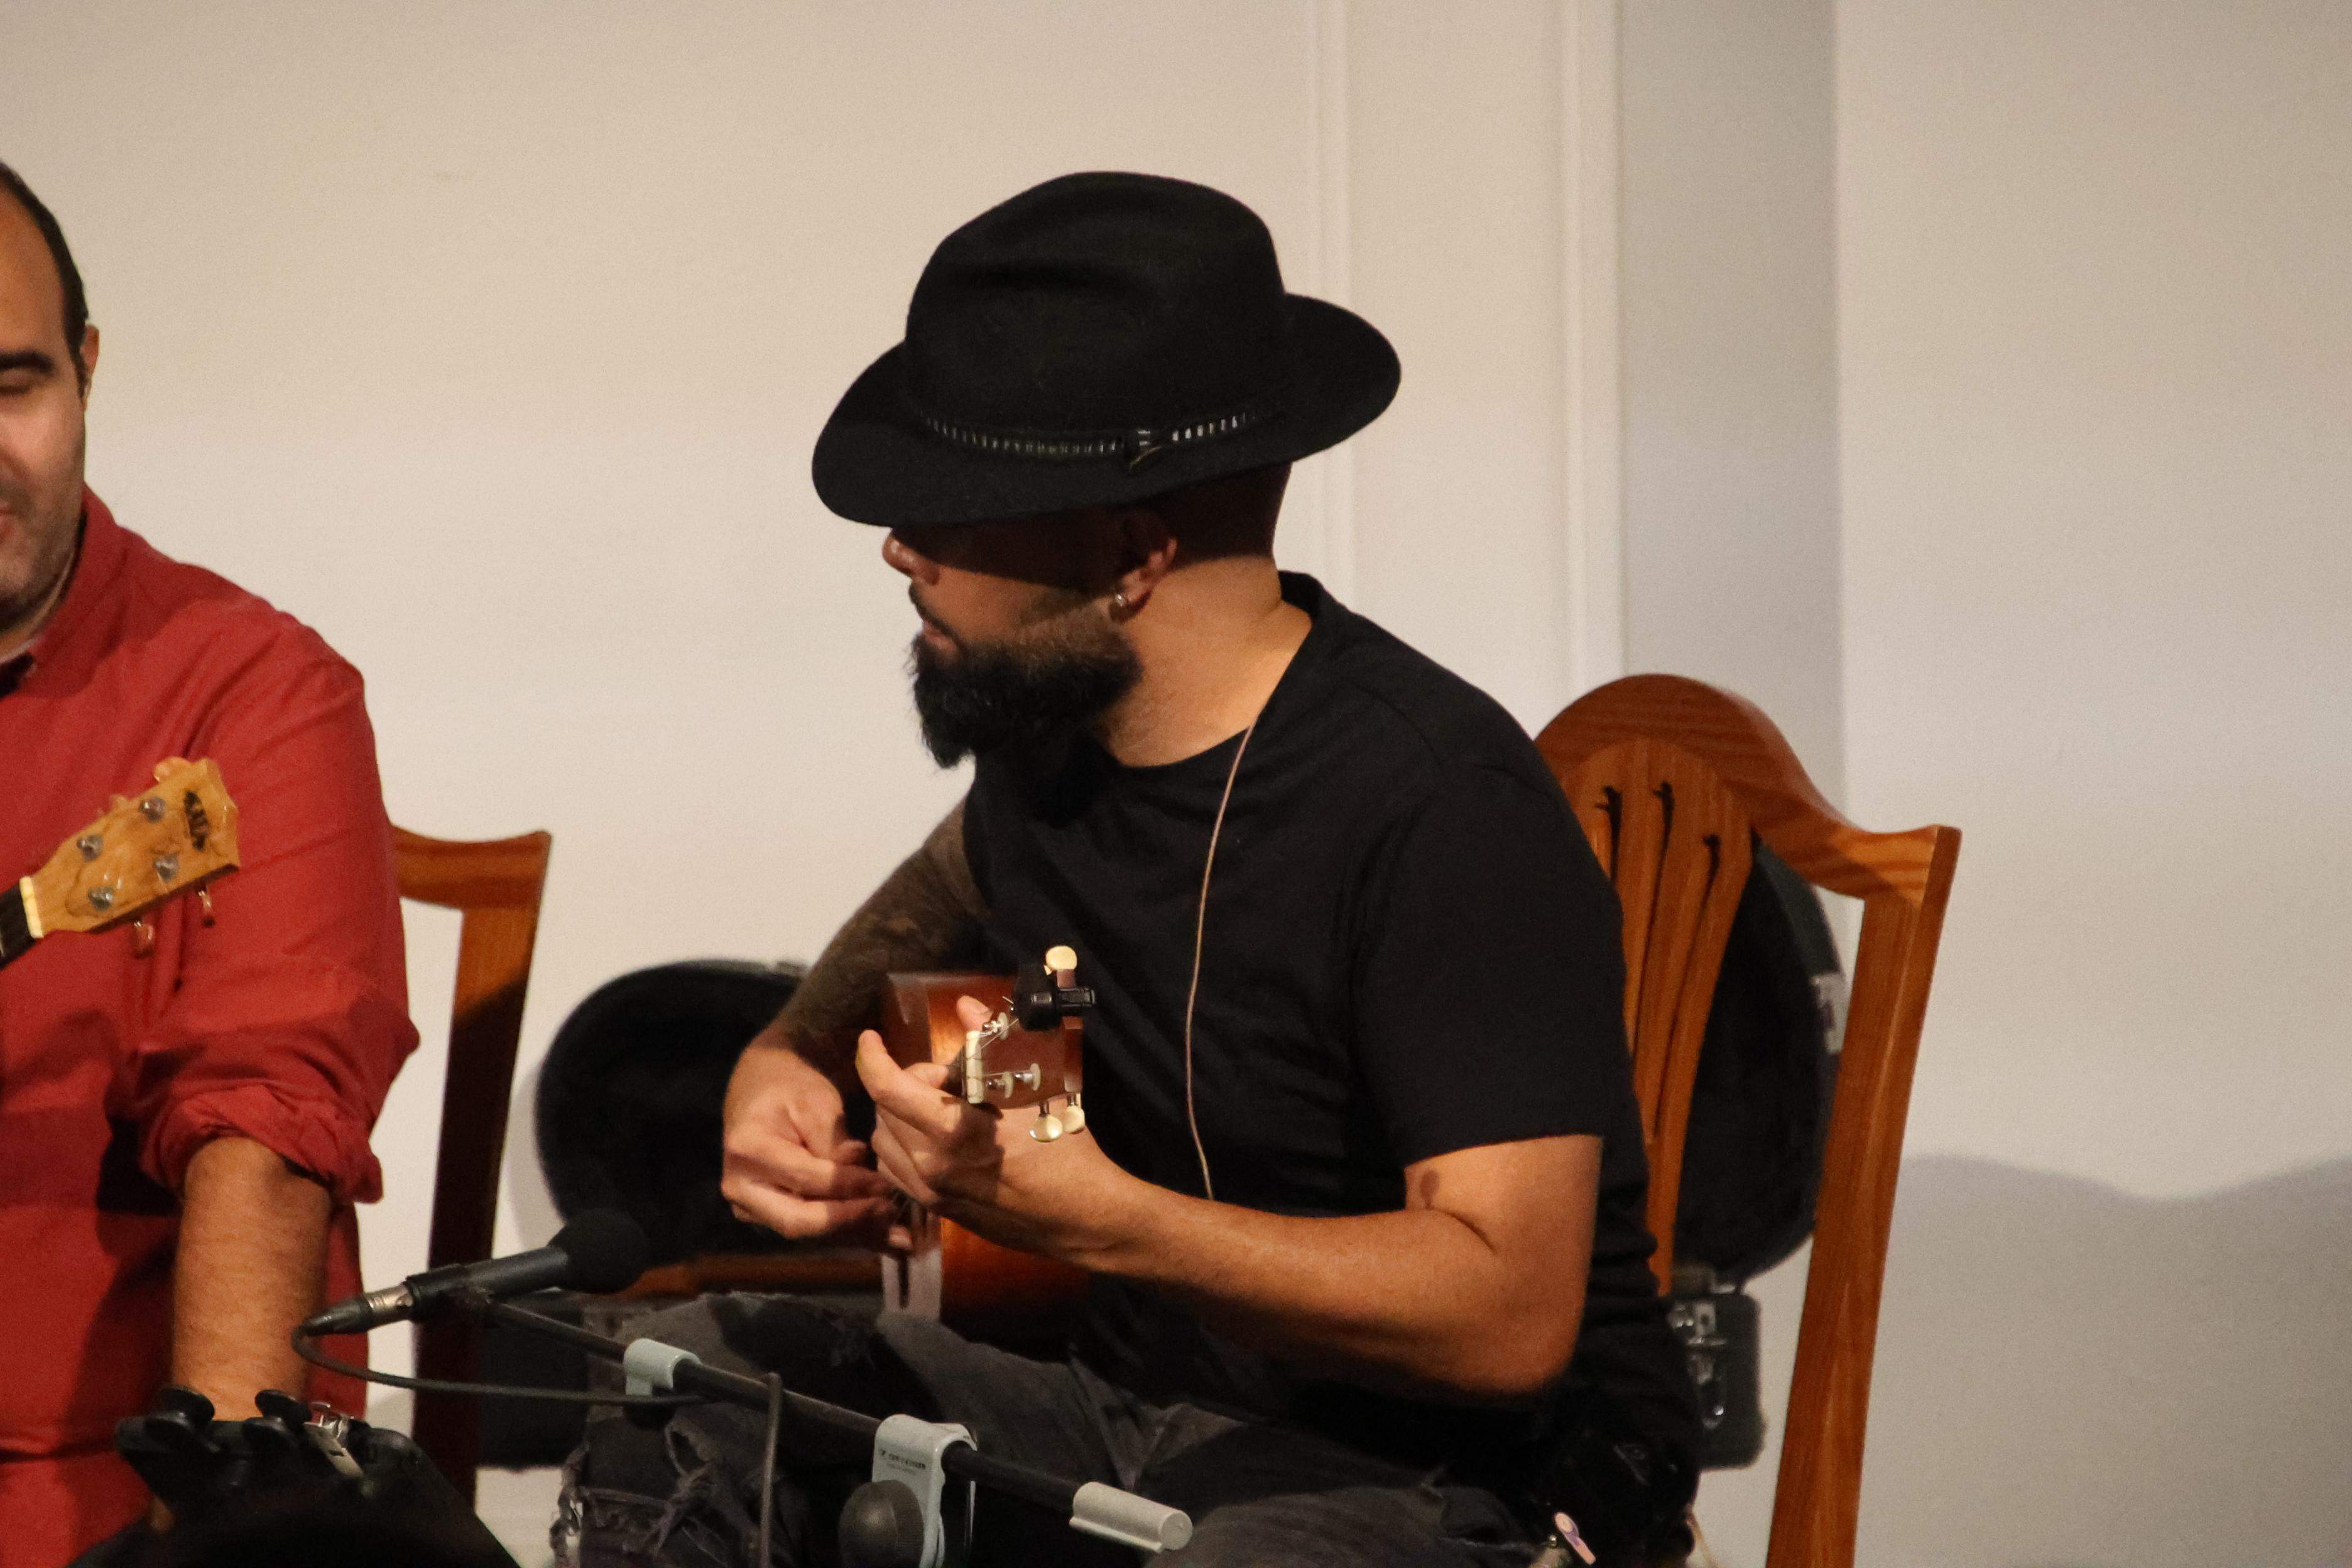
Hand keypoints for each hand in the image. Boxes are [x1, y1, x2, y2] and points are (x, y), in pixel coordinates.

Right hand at [722, 1040, 895, 1241]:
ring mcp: (751, 1209)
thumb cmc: (792, 1088)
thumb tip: (863, 1174)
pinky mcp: (770, 1218)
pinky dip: (849, 1235)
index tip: (887, 1186)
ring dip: (856, 1237)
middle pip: (799, 1222)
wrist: (763, 1091)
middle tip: (892, 1215)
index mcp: (748, 1152)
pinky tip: (886, 1240)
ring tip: (900, 1237)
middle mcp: (740, 1189)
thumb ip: (835, 1142)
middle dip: (851, 1222)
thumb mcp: (816, 1102)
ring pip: (809, 1234)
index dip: (849, 1187)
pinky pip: (812, 1232)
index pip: (806, 1181)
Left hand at [854, 1002, 1134, 1261]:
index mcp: (955, 1132)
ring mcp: (931, 1193)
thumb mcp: (1039, 1087)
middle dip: (907, 1084)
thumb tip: (965, 1006)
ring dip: (899, 1116)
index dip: (871, 1056)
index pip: (888, 1088)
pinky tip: (938, 1139)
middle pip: (884, 1109)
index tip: (871, 1037)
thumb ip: (995, 1043)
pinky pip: (895, 1170)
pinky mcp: (937, 1211)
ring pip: (883, 1141)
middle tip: (951, 1081)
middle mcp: (932, 1165)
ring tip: (942, 1110)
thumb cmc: (1066, 1149)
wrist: (1082, 1218)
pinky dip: (903, 1145)